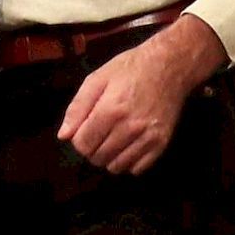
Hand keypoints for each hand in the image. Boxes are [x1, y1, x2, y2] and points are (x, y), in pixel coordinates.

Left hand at [57, 15, 228, 174]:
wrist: (169, 66)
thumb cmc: (130, 69)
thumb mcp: (97, 79)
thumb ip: (78, 108)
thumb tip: (64, 136)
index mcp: (110, 109)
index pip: (83, 144)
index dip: (78, 139)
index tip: (85, 129)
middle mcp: (130, 127)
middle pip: (98, 157)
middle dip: (93, 149)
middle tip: (99, 133)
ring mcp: (148, 137)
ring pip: (117, 167)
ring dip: (109, 158)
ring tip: (113, 140)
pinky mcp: (161, 143)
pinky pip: (137, 169)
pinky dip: (129, 162)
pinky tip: (128, 145)